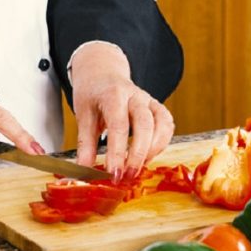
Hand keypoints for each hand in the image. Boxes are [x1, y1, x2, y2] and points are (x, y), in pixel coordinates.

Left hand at [70, 43, 174, 181]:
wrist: (103, 74)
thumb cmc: (93, 95)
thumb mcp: (83, 115)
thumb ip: (85, 144)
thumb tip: (84, 171)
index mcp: (113, 95)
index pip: (119, 125)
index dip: (117, 152)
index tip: (113, 173)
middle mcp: (136, 96)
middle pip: (145, 125)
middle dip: (137, 154)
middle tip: (126, 176)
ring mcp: (149, 101)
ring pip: (161, 126)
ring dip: (152, 151)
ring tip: (136, 169)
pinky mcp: (158, 108)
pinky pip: (167, 126)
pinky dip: (161, 144)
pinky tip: (147, 157)